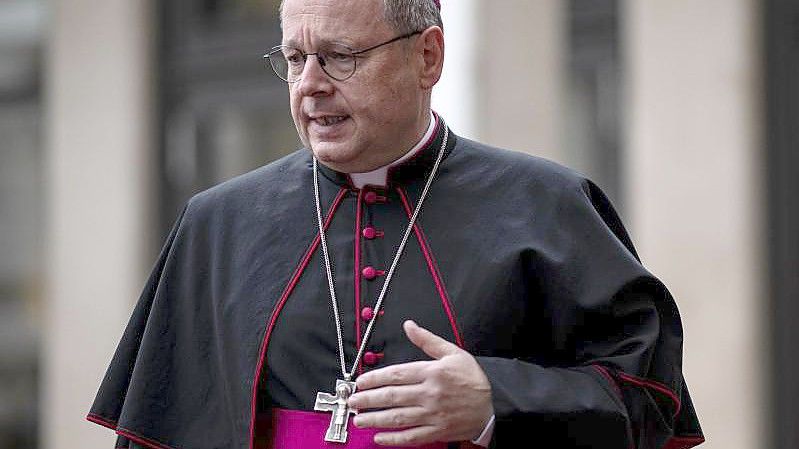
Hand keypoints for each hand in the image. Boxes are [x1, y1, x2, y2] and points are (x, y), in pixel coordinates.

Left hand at [348, 320, 493, 445]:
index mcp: (432, 372)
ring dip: (375, 419)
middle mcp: (430, 394)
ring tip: (359, 420)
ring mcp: (433, 415)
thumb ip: (427, 340)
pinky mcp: (437, 431)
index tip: (360, 382)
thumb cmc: (472, 379)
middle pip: (392, 396)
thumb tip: (409, 325)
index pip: (396, 375)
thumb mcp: (453, 353)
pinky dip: (394, 439)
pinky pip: (411, 437)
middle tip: (352, 401)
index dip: (375, 379)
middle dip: (368, 399)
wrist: (493, 405)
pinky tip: (379, 437)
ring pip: (398, 418)